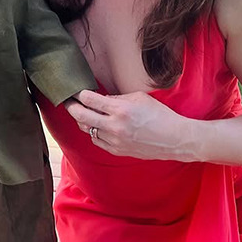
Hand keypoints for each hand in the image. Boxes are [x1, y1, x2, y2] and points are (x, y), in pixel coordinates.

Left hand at [65, 89, 197, 161]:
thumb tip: (101, 99)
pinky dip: (94, 132)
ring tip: (82, 113)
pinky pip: (97, 141)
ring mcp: (115, 141)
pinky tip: (96, 126)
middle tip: (67, 101)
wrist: (174, 139)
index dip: (80, 94)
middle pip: (81, 116)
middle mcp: (115, 126)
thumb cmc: (160, 115)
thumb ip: (117, 98)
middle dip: (71, 107)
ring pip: (88, 130)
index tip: (76, 90)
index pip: (90, 100)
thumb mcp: (139, 98)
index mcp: (121, 109)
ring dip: (83, 120)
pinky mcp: (117, 151)